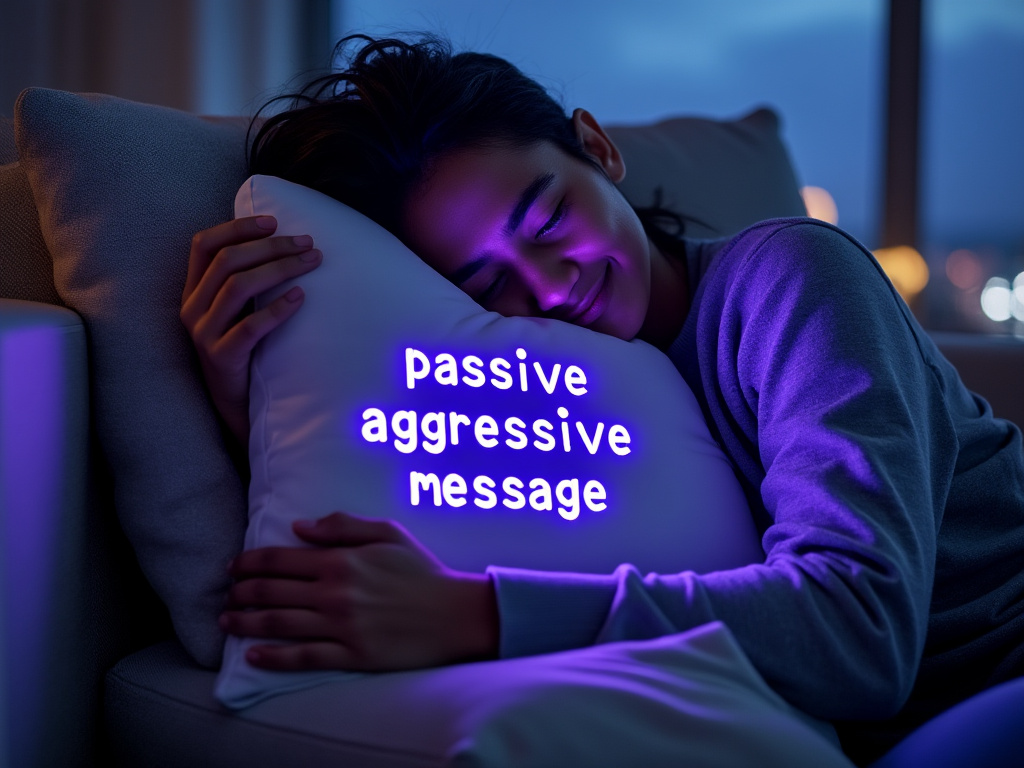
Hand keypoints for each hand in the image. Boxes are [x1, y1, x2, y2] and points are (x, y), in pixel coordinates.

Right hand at [180, 215, 321, 444]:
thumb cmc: (244, 348)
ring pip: (238, 287)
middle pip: (228, 261)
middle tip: (307, 243)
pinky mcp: (222, 359)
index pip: (203, 244)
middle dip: (270, 246)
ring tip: (311, 262)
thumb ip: (245, 279)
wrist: (235, 404)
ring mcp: (204, 335)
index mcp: (193, 291)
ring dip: (280, 269)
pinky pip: (250, 327)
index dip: (236, 227)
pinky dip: (278, 308)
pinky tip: (301, 297)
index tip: (273, 221)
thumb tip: (283, 240)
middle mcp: (192, 308)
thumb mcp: (237, 310)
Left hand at [219, 512, 499, 671]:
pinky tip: (253, 654)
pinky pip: (303, 657)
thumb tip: (299, 527)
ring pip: (278, 624)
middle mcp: (334, 592)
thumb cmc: (422, 571)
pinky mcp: (351, 655)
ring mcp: (340, 626)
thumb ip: (342, 526)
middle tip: (227, 594)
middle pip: (270, 591)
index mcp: (341, 560)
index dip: (249, 562)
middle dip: (241, 592)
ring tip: (227, 621)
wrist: (454, 614)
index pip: (279, 560)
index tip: (232, 567)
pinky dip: (273, 656)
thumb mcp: (388, 533)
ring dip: (245, 622)